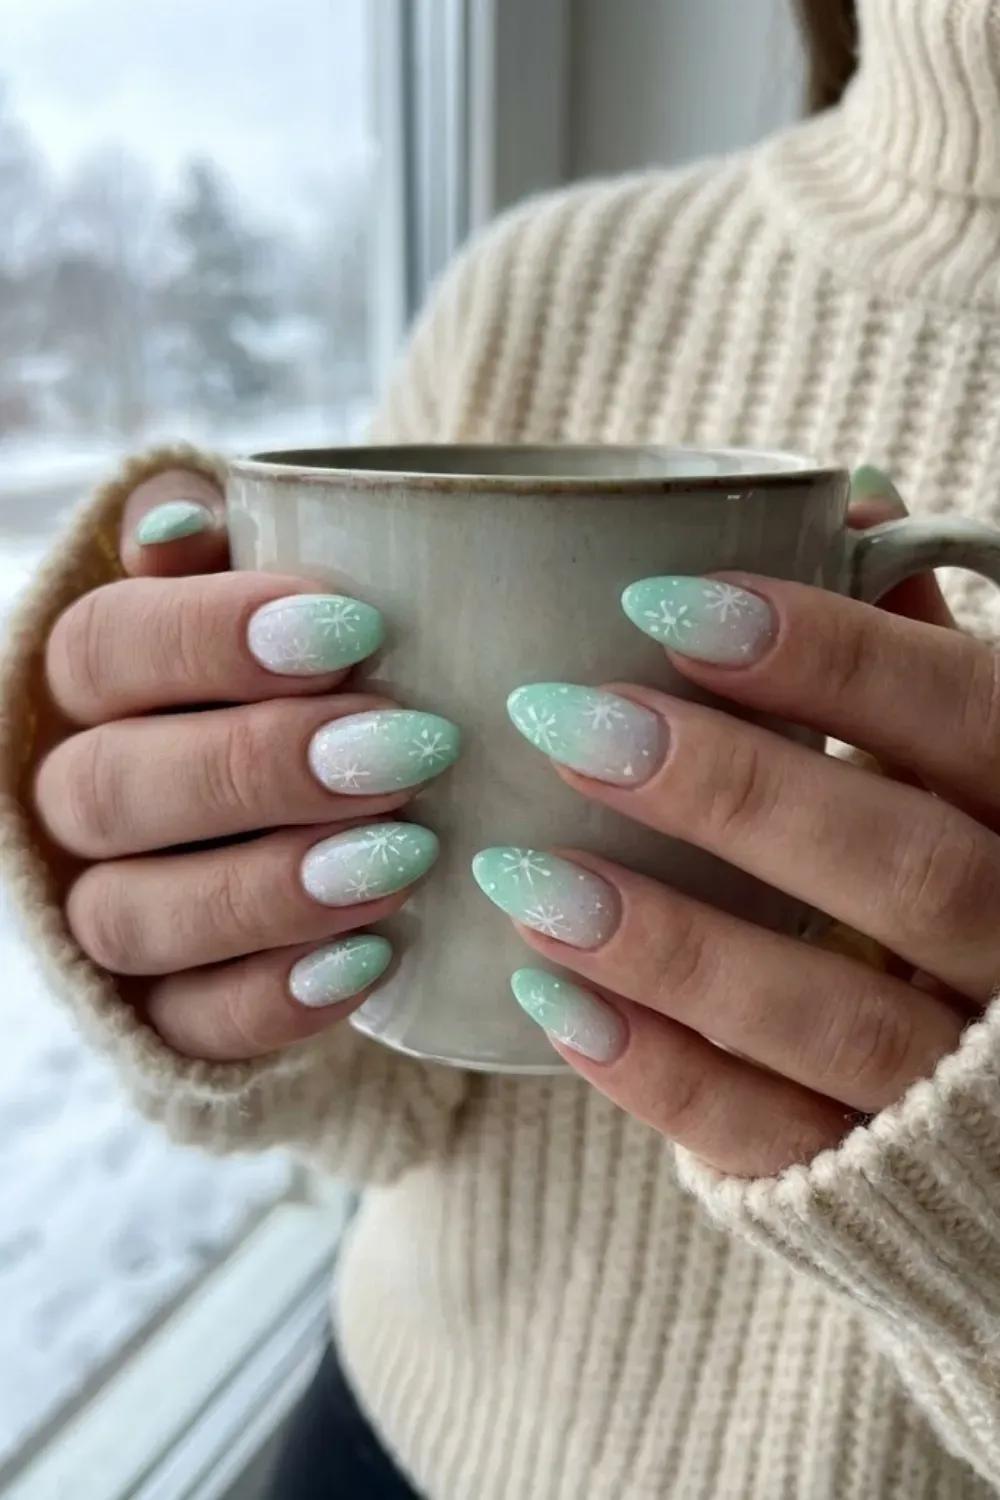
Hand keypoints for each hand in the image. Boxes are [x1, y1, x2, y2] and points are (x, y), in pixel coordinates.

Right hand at [35, 473, 459, 1060]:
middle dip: (258, 768)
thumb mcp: (272, 596)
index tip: (356, 627)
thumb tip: (185, 517)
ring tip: (403, 857)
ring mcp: (110, 912)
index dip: (212, 638)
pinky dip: (274, 1000)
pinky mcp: (162, 1011)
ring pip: (133, 917)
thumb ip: (227, 547)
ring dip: (266, 890)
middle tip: (403, 748)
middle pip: (113, 788)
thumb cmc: (305, 674)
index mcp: (96, 681)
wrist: (315, 809)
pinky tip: (371, 963)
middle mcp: (81, 799)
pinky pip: (188, 1025)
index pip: (104, 649)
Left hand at [474, 501, 999, 1177]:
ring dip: (672, 944)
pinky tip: (554, 996)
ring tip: (525, 871)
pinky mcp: (881, 1188)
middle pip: (907, 871)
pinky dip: (661, 1074)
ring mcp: (967, 1091)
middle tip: (569, 721)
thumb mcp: (987, 770)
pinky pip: (776, 1145)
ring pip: (839, 1022)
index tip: (668, 604)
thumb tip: (847, 503)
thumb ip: (926, 659)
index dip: (835, 659)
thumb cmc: (991, 878)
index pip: (975, 725)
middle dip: (732, 793)